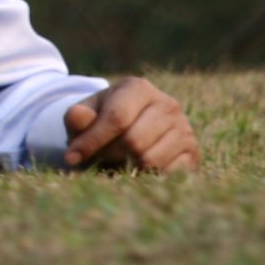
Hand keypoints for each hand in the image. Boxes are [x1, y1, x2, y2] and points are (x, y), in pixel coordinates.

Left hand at [62, 77, 201, 172]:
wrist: (131, 129)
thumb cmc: (102, 122)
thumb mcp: (85, 116)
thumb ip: (77, 117)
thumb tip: (77, 117)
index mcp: (138, 88)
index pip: (116, 118)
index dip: (92, 141)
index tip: (71, 157)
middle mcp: (167, 104)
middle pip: (133, 142)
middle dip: (110, 154)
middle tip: (101, 155)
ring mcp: (184, 128)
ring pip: (150, 160)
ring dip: (128, 167)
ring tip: (120, 159)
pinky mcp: (193, 153)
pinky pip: (167, 174)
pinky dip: (147, 176)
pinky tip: (139, 167)